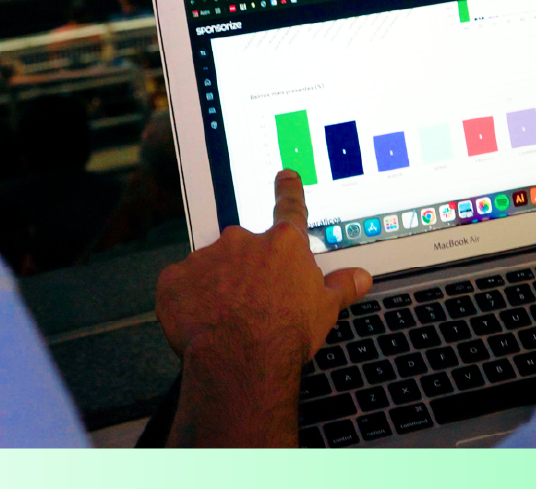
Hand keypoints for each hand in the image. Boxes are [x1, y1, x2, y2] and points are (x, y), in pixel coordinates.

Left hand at [156, 169, 371, 445]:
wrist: (242, 359)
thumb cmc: (287, 332)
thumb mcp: (325, 309)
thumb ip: (341, 286)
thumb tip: (361, 277)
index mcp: (282, 245)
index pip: (289, 209)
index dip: (288, 191)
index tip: (285, 176)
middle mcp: (243, 241)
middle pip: (245, 248)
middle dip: (246, 270)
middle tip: (251, 304)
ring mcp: (206, 257)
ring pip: (211, 267)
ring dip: (216, 285)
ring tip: (225, 319)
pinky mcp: (175, 278)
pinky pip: (180, 285)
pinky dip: (187, 300)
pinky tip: (199, 322)